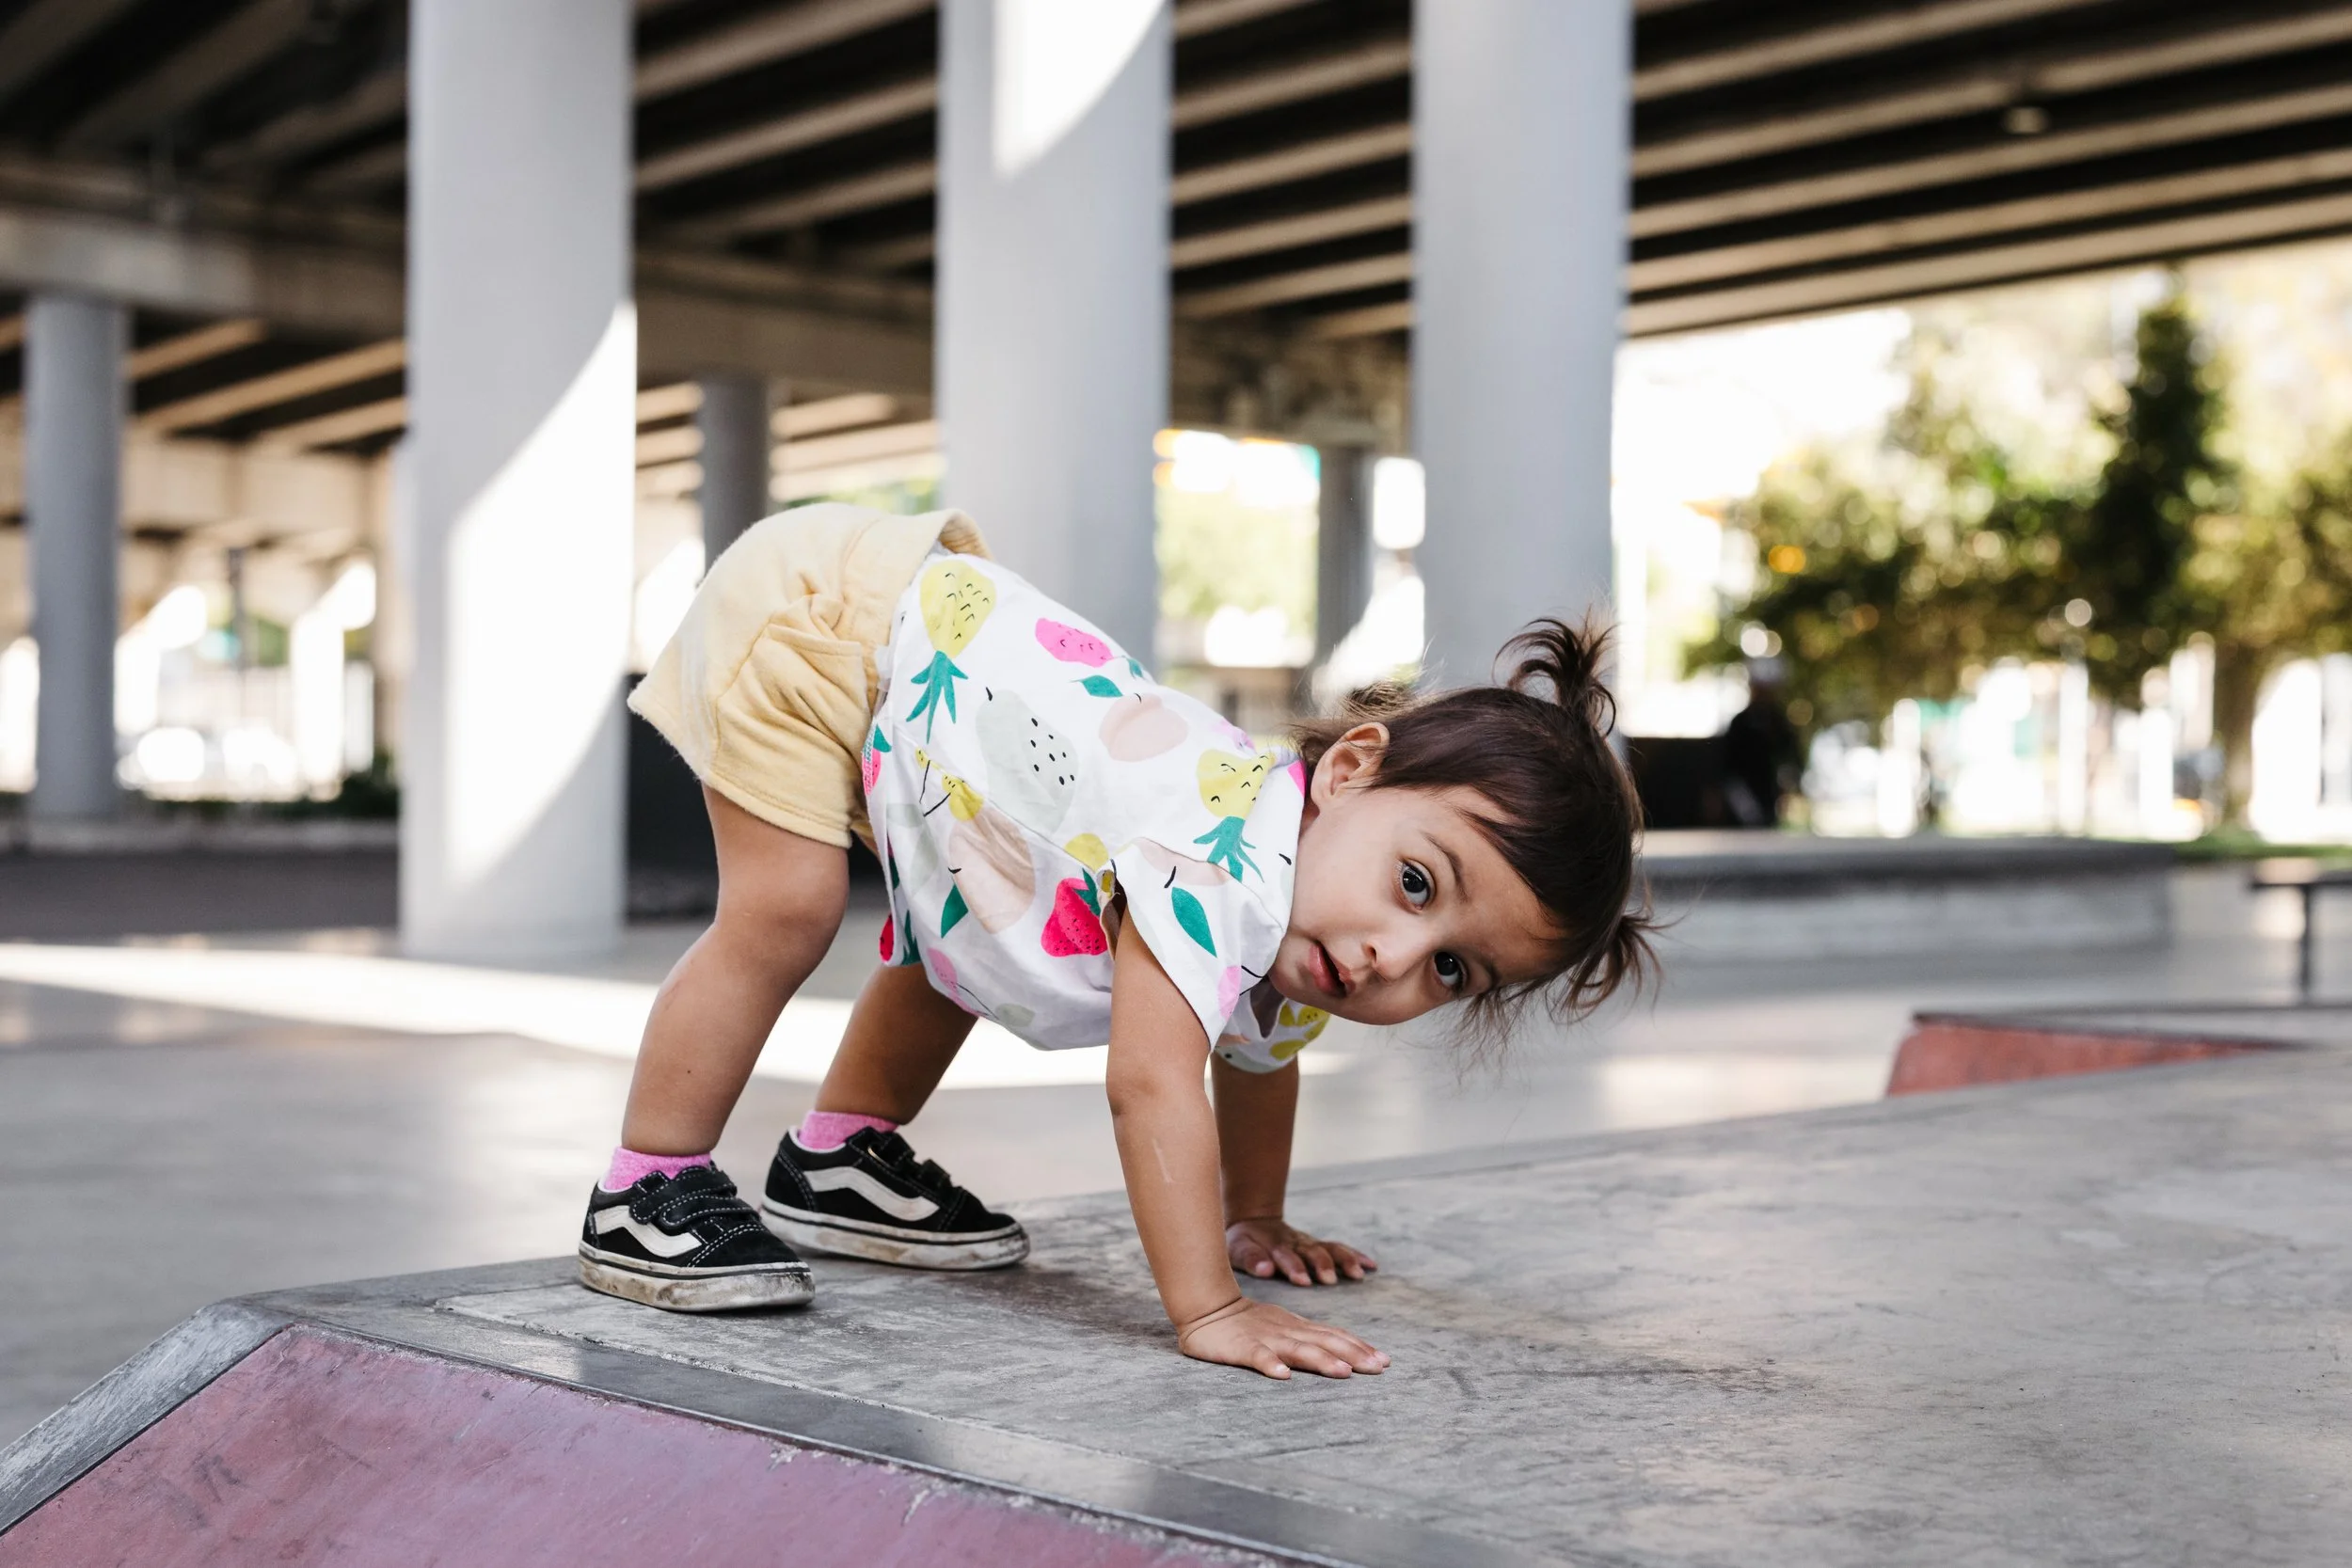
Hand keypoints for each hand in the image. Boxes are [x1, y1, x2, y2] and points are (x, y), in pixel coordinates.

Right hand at [1177, 1296, 1388, 1379]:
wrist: (1206, 1307)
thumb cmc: (1246, 1322)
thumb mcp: (1282, 1327)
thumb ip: (1308, 1338)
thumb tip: (1341, 1355)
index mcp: (1297, 1327)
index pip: (1334, 1336)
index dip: (1360, 1347)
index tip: (1385, 1361)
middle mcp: (1287, 1331)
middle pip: (1325, 1343)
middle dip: (1354, 1355)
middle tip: (1380, 1368)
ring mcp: (1265, 1338)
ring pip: (1297, 1349)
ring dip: (1321, 1360)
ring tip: (1343, 1373)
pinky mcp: (1241, 1347)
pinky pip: (1257, 1356)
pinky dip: (1270, 1364)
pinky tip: (1282, 1376)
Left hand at [1226, 1216, 1378, 1286]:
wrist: (1253, 1222)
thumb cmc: (1243, 1244)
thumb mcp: (1239, 1250)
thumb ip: (1252, 1260)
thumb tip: (1265, 1270)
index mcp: (1274, 1247)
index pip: (1285, 1257)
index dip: (1294, 1267)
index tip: (1303, 1280)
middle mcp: (1295, 1243)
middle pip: (1312, 1253)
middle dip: (1322, 1265)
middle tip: (1330, 1280)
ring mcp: (1309, 1244)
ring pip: (1329, 1249)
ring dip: (1344, 1261)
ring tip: (1358, 1274)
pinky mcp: (1318, 1246)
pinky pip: (1339, 1249)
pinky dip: (1355, 1256)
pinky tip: (1371, 1266)